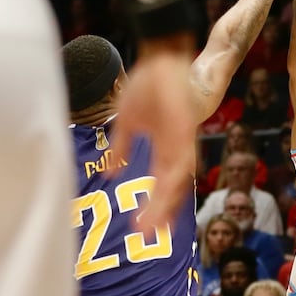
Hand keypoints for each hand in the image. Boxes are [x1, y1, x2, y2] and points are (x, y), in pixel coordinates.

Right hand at [109, 38, 194, 229]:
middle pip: (171, 191)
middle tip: (148, 237)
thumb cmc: (147, 86)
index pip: (161, 186)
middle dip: (160, 215)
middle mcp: (177, 150)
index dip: (154, 207)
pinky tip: (163, 194)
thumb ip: (122, 148)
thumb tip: (111, 172)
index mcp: (165, 150)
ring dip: (165, 204)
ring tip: (152, 226)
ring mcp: (182, 141)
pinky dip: (173, 178)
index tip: (141, 228)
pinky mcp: (184, 130)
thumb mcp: (128, 122)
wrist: (160, 58)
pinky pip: (181, 160)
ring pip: (177, 181)